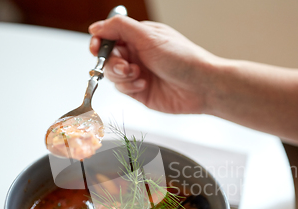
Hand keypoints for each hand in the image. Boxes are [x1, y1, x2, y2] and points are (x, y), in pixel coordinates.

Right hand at [88, 16, 219, 114]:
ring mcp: (139, 74)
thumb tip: (96, 27)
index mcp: (140, 36)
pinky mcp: (140, 92)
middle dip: (112, 62)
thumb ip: (119, 28)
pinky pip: (122, 89)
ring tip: (137, 74)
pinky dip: (129, 86)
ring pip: (113, 75)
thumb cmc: (183, 58)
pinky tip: (144, 84)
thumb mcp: (148, 36)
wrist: (201, 86)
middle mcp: (138, 54)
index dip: (100, 42)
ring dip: (121, 75)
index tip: (96, 48)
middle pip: (108, 57)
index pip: (110, 36)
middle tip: (125, 65)